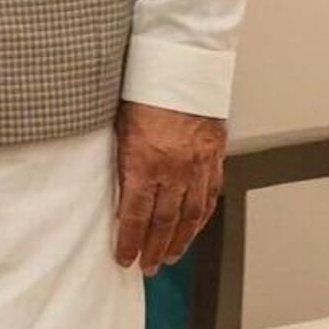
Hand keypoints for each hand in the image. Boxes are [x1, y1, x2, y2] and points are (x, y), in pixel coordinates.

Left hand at [113, 100, 226, 274]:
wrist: (181, 62)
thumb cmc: (143, 84)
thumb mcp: (118, 121)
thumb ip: (120, 156)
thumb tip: (115, 185)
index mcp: (144, 160)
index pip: (135, 214)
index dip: (129, 241)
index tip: (124, 258)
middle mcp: (173, 169)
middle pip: (164, 222)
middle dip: (153, 248)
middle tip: (147, 266)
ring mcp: (197, 165)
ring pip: (190, 216)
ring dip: (179, 241)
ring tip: (168, 256)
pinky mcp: (213, 157)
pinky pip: (209, 196)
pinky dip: (201, 218)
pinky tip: (193, 228)